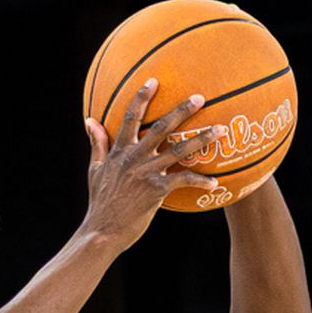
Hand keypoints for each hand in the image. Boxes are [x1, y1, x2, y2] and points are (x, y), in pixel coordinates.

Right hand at [83, 81, 223, 248]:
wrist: (101, 232)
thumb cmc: (99, 202)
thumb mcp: (94, 170)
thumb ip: (97, 143)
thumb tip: (89, 120)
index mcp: (120, 151)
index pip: (131, 118)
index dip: (142, 97)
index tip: (154, 80)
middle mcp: (135, 158)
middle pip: (162, 127)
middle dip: (182, 110)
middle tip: (201, 97)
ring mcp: (147, 173)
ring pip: (179, 150)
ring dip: (202, 139)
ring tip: (221, 130)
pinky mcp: (157, 191)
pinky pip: (183, 181)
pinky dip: (199, 181)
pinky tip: (214, 183)